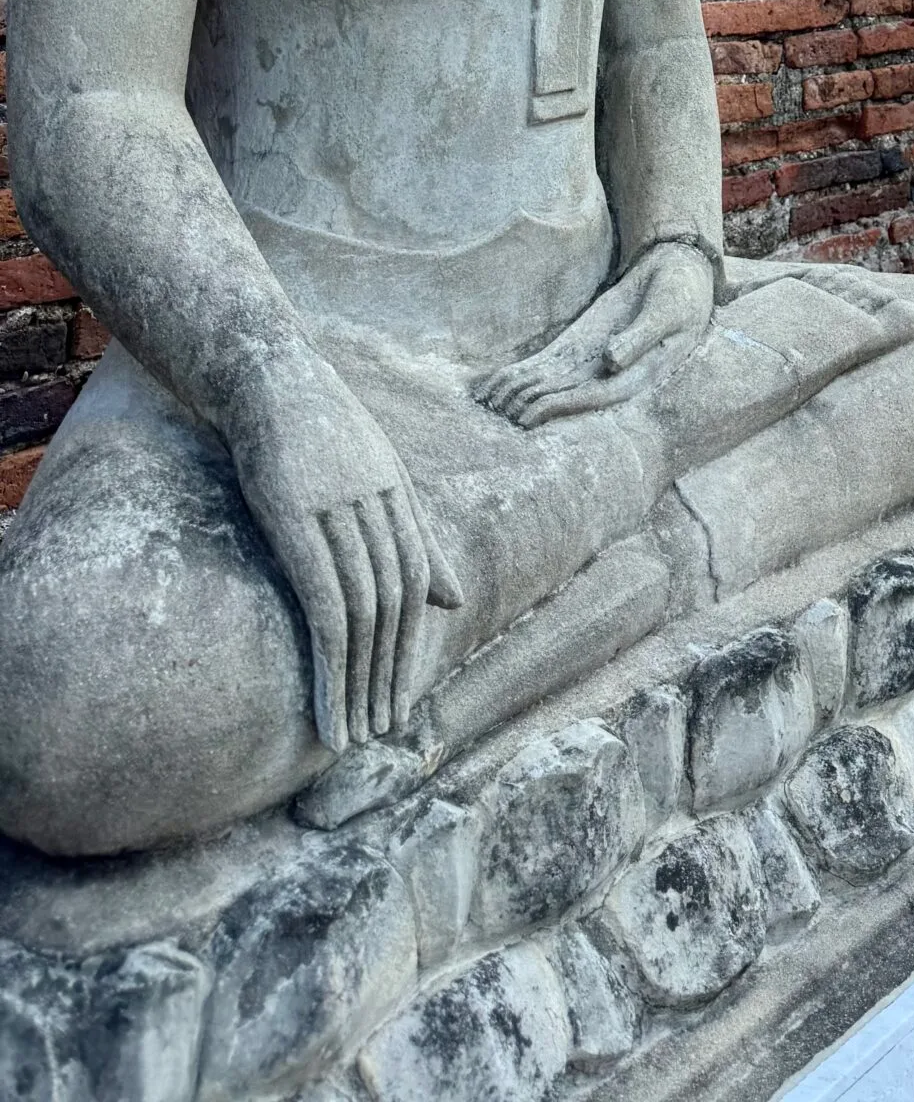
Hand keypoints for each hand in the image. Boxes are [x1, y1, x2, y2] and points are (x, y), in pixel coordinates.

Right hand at [225, 353, 462, 754]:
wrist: (263, 374)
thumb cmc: (314, 426)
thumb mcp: (377, 477)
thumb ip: (414, 538)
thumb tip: (454, 599)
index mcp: (398, 496)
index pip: (415, 586)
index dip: (410, 647)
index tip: (400, 697)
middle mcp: (378, 505)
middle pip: (396, 606)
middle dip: (391, 674)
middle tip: (384, 730)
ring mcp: (340, 511)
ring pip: (365, 614)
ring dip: (361, 682)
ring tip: (355, 735)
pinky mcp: (298, 520)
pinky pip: (326, 604)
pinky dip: (334, 661)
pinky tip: (329, 700)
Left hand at [477, 240, 714, 429]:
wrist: (679, 270)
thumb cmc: (681, 292)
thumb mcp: (667, 311)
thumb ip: (640, 337)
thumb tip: (609, 363)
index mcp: (638, 374)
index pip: (591, 397)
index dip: (558, 408)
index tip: (527, 415)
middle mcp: (611, 374)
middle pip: (563, 394)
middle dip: (528, 402)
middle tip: (493, 408)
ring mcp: (594, 358)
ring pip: (552, 381)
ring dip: (520, 390)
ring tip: (485, 398)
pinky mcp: (583, 342)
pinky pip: (551, 360)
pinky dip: (525, 370)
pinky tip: (499, 380)